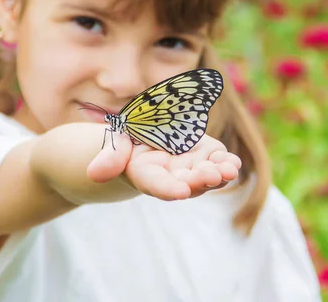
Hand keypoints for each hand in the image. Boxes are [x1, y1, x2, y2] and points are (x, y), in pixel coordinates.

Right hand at [86, 132, 240, 200]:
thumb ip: (110, 156)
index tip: (182, 191)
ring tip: (229, 169)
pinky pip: (216, 162)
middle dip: (200, 180)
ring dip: (219, 174)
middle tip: (213, 176)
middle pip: (186, 183)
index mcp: (146, 173)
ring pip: (205, 176)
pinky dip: (226, 163)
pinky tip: (233, 163)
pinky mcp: (204, 155)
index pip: (156, 184)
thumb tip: (94, 173)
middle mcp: (170, 176)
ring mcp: (190, 167)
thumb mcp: (115, 142)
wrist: (145, 136)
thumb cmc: (127, 141)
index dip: (168, 188)